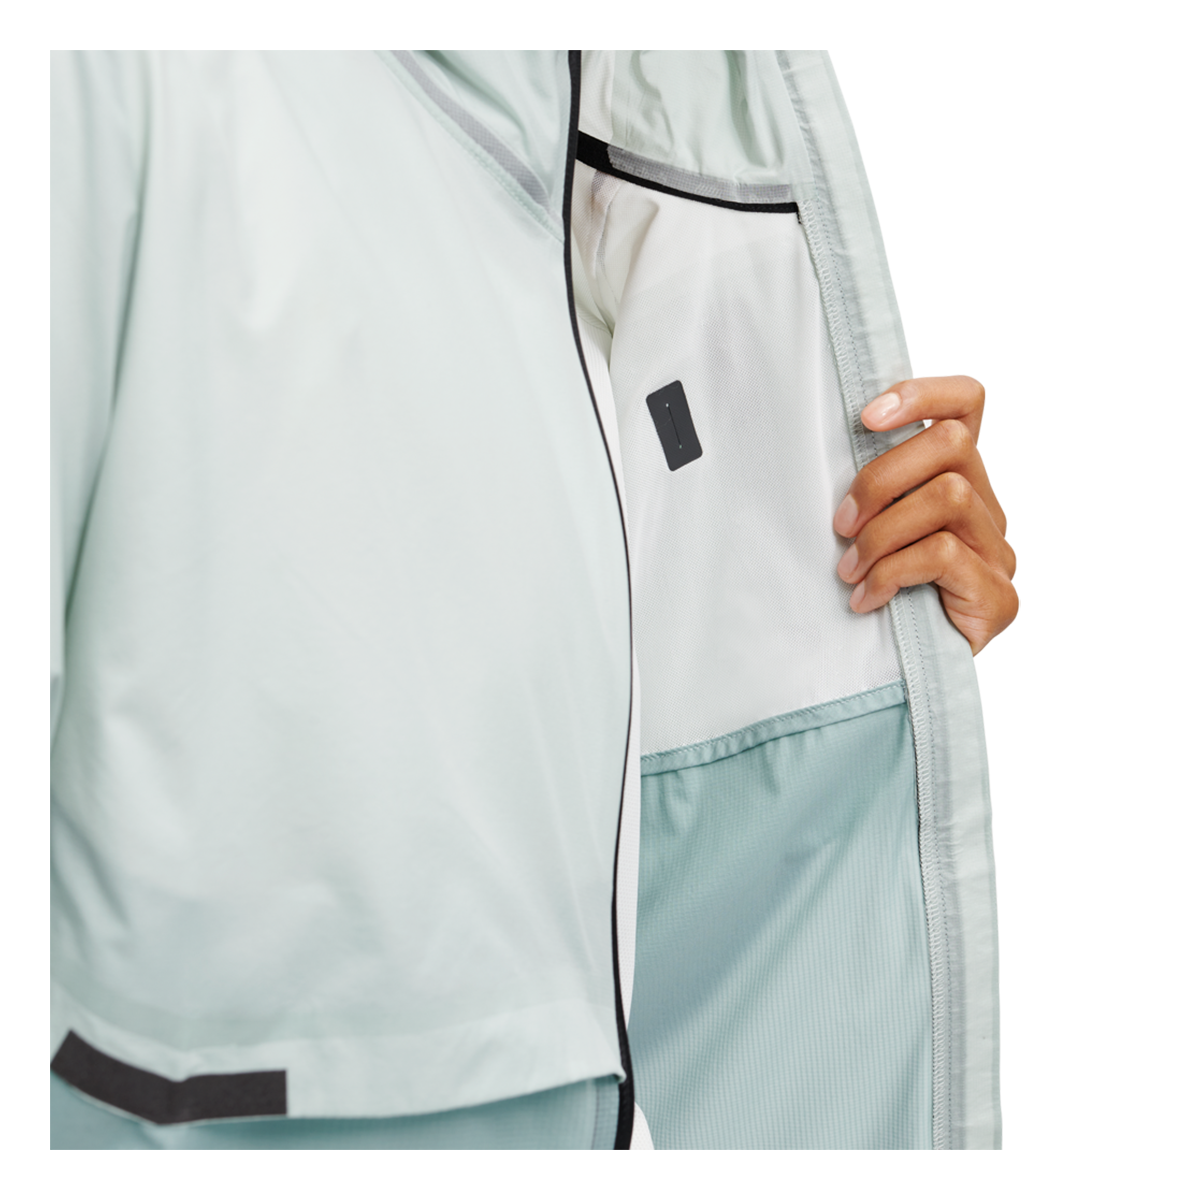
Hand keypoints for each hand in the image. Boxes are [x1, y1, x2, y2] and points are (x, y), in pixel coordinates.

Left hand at [832, 375, 1018, 655]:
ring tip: (849, 571)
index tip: (865, 416)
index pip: (966, 404)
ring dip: (882, 533)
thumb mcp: (867, 532)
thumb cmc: (878, 594)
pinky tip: (866, 600)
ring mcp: (996, 550)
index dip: (923, 394)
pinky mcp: (997, 594)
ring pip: (947, 496)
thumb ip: (868, 494)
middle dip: (881, 479)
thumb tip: (811, 455)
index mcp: (956, 479)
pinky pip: (942, 553)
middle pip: (951, 444)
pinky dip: (892, 573)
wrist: (909, 677)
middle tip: (840, 526)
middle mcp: (986, 506)